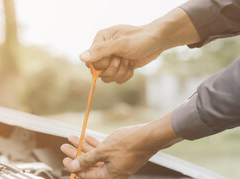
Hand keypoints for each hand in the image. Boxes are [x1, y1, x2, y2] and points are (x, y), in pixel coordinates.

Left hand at [60, 113, 181, 178]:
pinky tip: (86, 137)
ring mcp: (118, 163)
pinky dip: (95, 145)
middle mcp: (114, 172)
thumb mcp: (104, 151)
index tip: (65, 159)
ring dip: (84, 147)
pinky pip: (105, 152)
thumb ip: (88, 159)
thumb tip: (76, 165)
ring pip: (96, 156)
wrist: (149, 136)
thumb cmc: (130, 144)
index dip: (74, 166)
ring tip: (73, 139)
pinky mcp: (121, 155)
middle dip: (77, 154)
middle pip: (90, 164)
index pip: (87, 174)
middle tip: (65, 147)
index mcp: (110, 176)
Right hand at [80, 8, 199, 83]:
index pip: (90, 62)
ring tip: (128, 62)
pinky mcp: (120, 66)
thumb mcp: (121, 44)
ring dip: (120, 73)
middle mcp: (104, 50)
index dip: (102, 65)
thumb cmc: (140, 39)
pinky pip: (117, 79)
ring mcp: (112, 59)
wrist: (157, 41)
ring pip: (107, 78)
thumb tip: (82, 57)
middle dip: (113, 70)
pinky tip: (132, 65)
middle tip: (122, 60)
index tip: (115, 59)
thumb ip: (101, 50)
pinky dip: (126, 75)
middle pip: (98, 72)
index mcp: (100, 40)